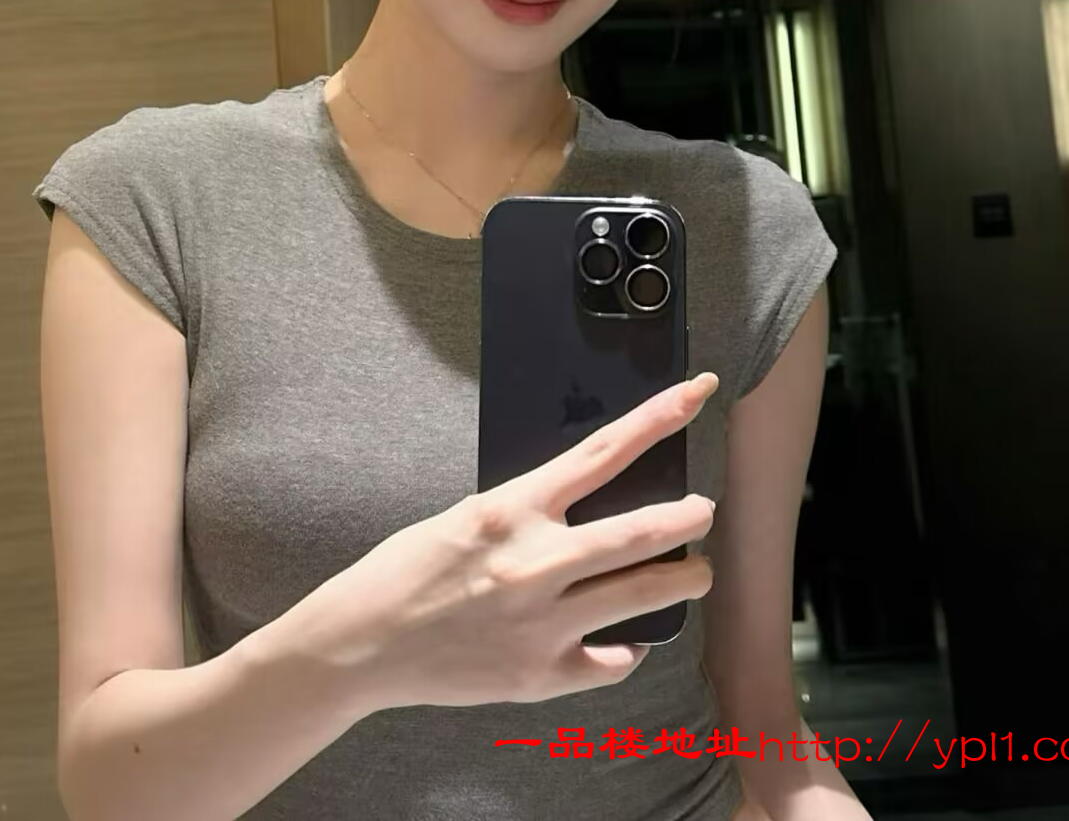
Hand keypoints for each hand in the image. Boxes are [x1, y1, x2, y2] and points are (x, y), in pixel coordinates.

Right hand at [329, 372, 718, 710]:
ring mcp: (542, 623)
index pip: (604, 451)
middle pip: (640, 532)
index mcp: (515, 508)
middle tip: (707, 509)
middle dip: (688, 518)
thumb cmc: (409, 568)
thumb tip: (586, 507)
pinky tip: (626, 643)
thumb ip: (533, 512)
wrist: (361, 642)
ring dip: (682, 581)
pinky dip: (623, 650)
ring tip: (698, 573)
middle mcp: (536, 562)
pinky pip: (608, 660)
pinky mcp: (539, 676)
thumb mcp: (471, 515)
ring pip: (641, 596)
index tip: (698, 393)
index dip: (659, 418)